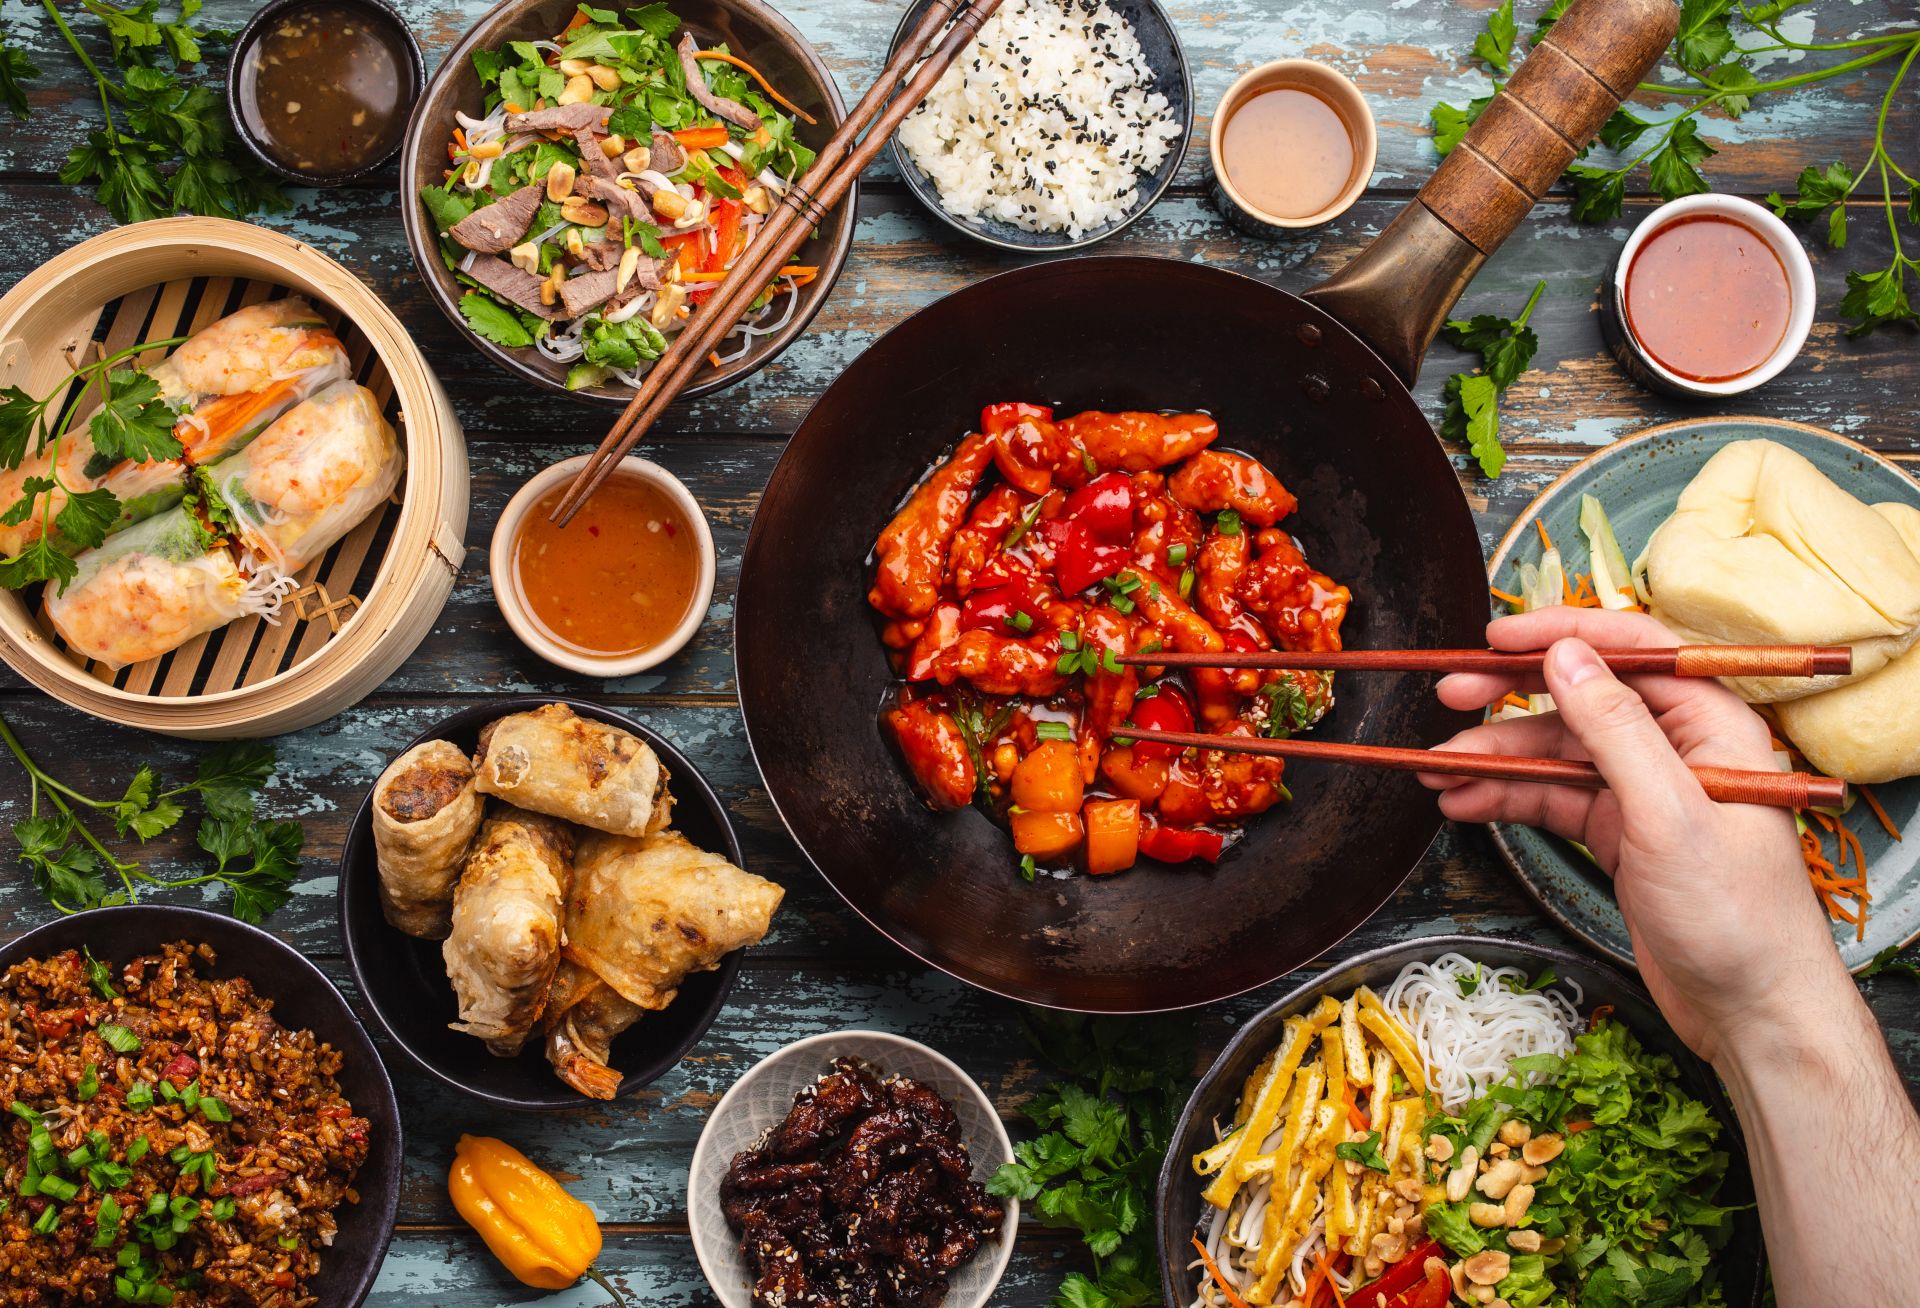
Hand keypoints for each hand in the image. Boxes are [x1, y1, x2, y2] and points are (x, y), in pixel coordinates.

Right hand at [1417, 608, 1842, 1061]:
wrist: (1751, 1014)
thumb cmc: (1736, 919)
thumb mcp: (1668, 814)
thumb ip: (1616, 729)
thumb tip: (1566, 656)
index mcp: (1712, 724)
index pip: (1632, 649)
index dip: (1562, 634)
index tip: (1496, 638)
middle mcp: (1678, 749)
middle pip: (1581, 698)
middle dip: (1510, 697)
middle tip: (1450, 696)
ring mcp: (1645, 792)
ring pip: (1555, 753)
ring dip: (1494, 759)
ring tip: (1437, 772)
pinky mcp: (1621, 834)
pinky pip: (1552, 798)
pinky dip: (1506, 798)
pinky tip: (1464, 802)